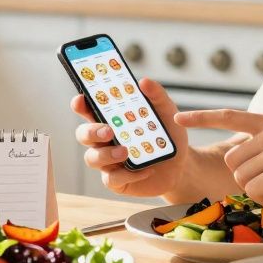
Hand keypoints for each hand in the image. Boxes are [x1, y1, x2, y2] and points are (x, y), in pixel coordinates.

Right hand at [71, 78, 190, 197]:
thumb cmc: (167, 135)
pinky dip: (128, 175)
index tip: (81, 100)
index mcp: (111, 119)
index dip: (80, 105)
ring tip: (125, 151)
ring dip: (106, 154)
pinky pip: (112, 179)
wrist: (182, 165)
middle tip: (108, 131)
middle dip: (91, 132)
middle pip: (83, 134)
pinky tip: (145, 170)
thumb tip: (144, 81)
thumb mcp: (167, 112)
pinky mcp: (118, 181)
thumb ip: (156, 96)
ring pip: (93, 158)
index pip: (88, 110)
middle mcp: (104, 140)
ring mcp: (109, 161)